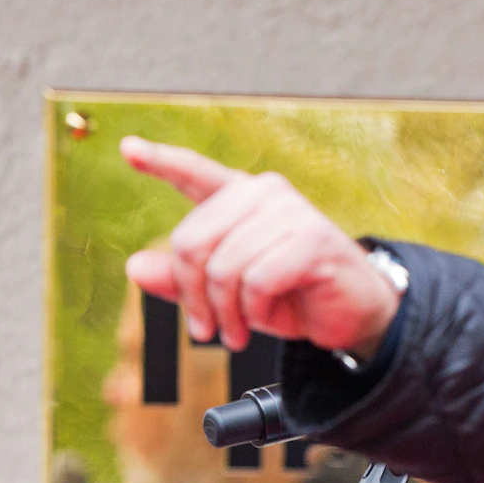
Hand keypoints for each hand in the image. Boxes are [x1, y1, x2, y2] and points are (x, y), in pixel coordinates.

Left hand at [121, 136, 400, 355]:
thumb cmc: (294, 296)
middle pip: (191, 240)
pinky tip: (264, 319)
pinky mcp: (312, 240)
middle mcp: (266, 195)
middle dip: (192, 295)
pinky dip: (255, 311)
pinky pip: (257, 280)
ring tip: (237, 332)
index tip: (129, 150)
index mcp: (244, 199)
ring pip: (223, 266)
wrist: (354, 315)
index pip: (196, 173)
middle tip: (206, 329)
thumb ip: (183, 280)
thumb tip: (135, 268)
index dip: (162, 161)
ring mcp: (292, 213)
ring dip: (226, 312)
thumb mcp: (230, 293)